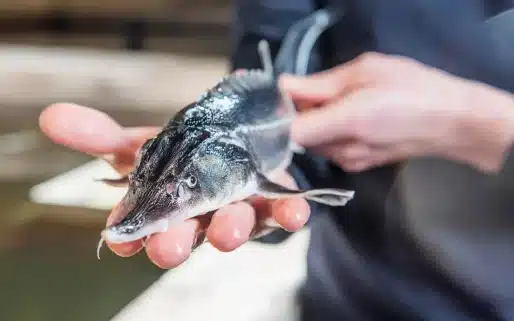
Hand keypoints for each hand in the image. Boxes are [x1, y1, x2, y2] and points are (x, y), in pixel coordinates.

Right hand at [39, 103, 309, 267]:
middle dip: (174, 243)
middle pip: (185, 235)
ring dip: (228, 229)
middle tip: (165, 249)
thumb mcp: (143, 143)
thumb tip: (52, 116)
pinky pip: (282, 211)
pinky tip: (296, 212)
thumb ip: (102, 136)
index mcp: (164, 206)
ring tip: (225, 231)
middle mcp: (199, 216)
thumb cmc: (184, 153)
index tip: (117, 242)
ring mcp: (236, 210)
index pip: (140, 227)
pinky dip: (289, 212)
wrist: (233, 140)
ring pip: (231, 226)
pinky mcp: (271, 201)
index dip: (129, 236)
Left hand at [280, 52, 513, 172]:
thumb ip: (320, 84)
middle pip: (298, 136)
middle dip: (299, 114)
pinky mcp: (357, 167)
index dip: (278, 114)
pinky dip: (329, 132)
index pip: (288, 131)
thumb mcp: (366, 72)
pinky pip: (329, 148)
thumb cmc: (413, 88)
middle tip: (320, 91)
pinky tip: (352, 118)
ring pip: (313, 142)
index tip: (285, 96)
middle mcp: (341, 151)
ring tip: (342, 102)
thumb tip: (283, 87)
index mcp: (345, 123)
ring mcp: (349, 163)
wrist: (452, 122)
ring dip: (316, 123)